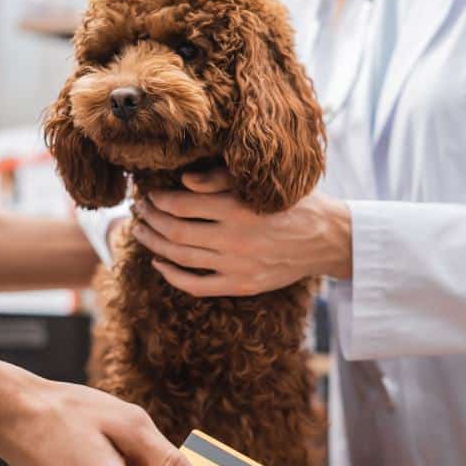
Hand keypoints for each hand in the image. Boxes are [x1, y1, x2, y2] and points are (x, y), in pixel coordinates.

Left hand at [128, 167, 351, 296]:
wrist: (326, 238)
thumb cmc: (294, 202)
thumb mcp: (262, 183)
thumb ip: (222, 179)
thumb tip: (183, 181)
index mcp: (237, 209)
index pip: (180, 204)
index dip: (158, 200)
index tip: (149, 194)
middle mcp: (233, 239)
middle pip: (174, 231)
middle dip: (150, 220)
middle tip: (139, 211)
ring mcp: (236, 266)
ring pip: (180, 257)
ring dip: (154, 244)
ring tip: (141, 232)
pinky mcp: (241, 285)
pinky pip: (196, 285)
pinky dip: (172, 276)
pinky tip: (159, 263)